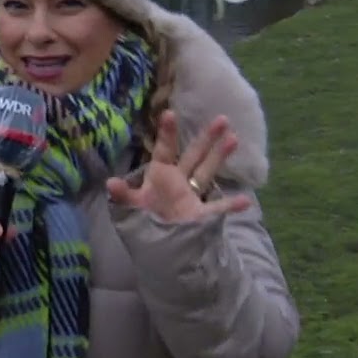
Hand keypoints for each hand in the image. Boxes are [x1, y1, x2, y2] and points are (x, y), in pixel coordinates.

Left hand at [106, 110, 251, 222]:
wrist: (157, 245)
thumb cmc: (143, 220)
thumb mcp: (132, 207)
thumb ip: (124, 195)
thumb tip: (110, 182)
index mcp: (160, 175)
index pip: (164, 150)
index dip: (166, 133)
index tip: (169, 113)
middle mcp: (178, 181)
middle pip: (194, 155)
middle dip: (206, 138)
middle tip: (222, 119)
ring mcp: (192, 196)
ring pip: (208, 172)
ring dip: (220, 157)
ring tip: (234, 138)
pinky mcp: (202, 214)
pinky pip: (219, 209)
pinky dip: (231, 206)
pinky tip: (246, 201)